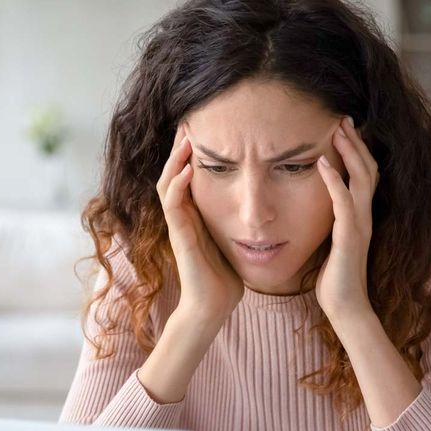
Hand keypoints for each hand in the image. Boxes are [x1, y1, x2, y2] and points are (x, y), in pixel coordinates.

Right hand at [156, 123, 244, 323]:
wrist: (213, 308)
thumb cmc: (225, 278)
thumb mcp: (234, 240)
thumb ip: (239, 221)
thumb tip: (263, 206)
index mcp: (195, 215)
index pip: (188, 175)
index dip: (192, 153)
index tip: (205, 129)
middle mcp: (183, 217)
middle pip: (173, 172)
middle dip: (180, 148)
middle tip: (190, 122)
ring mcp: (179, 226)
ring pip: (168, 183)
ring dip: (176, 159)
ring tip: (187, 137)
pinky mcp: (180, 237)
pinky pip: (173, 205)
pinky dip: (179, 184)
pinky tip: (189, 168)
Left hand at [315, 115, 378, 323]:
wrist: (346, 309)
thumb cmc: (335, 281)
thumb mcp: (331, 244)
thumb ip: (329, 225)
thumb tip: (314, 211)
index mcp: (360, 217)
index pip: (365, 176)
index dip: (358, 151)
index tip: (345, 129)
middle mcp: (365, 217)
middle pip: (369, 169)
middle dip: (357, 142)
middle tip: (344, 118)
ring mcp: (361, 226)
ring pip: (363, 179)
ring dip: (351, 152)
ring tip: (339, 129)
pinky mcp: (351, 237)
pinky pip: (344, 202)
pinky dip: (335, 181)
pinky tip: (322, 163)